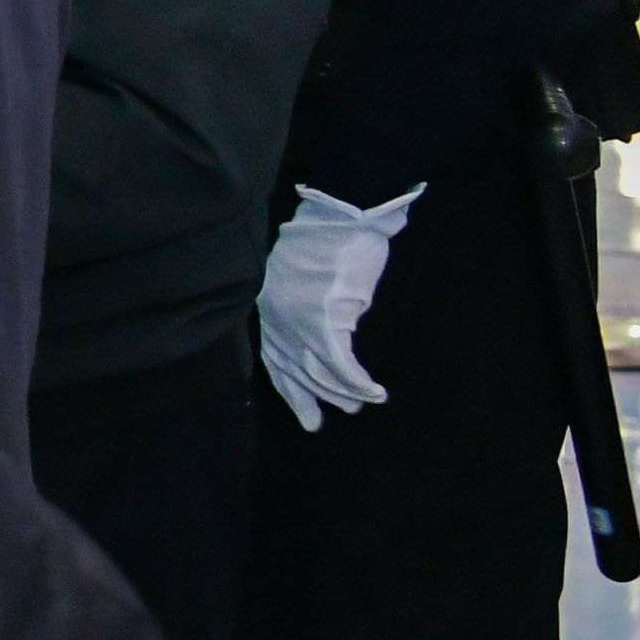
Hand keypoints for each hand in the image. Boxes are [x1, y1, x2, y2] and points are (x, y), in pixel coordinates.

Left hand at [258, 182, 419, 425]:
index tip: (297, 404)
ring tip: (358, 405)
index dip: (285, 384)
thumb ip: (303, 300)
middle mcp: (277, 316)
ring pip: (317, 370)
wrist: (342, 214)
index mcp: (268, 305)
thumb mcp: (300, 271)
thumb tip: (324, 323)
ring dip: (339, 392)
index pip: (272, 355)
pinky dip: (355, 381)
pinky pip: (339, 362)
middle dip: (305, 398)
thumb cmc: (326, 236)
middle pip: (291, 369)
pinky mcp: (326, 318)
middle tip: (315, 424)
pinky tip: (371, 393)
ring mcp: (299, 319)